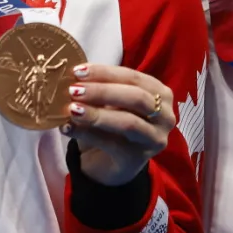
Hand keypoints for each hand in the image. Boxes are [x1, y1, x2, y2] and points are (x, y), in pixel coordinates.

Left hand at [63, 63, 173, 186]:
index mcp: (161, 94)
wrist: (110, 162)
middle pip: (136, 97)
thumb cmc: (112, 125)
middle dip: (102, 91)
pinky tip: (67, 127)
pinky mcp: (138, 158)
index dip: (105, 73)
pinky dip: (87, 134)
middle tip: (74, 90)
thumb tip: (76, 76)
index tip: (78, 71)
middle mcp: (165, 116)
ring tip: (72, 109)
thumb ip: (101, 89)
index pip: (134, 77)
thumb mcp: (110, 103)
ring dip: (97, 114)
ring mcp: (154, 139)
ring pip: (128, 122)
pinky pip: (112, 143)